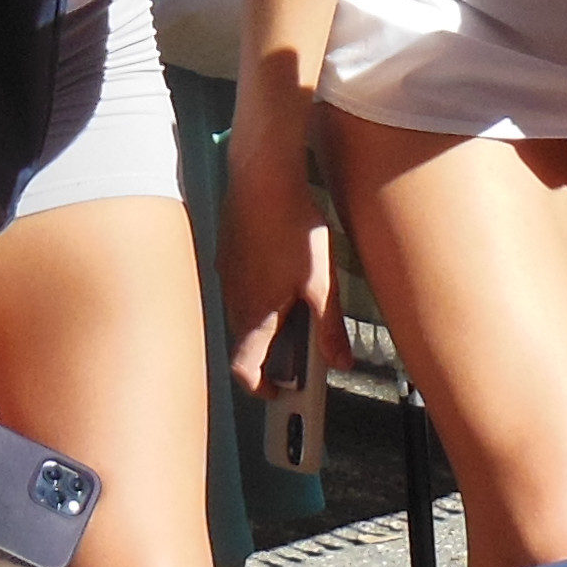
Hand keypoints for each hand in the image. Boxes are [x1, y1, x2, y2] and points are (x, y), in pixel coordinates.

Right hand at [219, 134, 347, 394]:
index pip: (244, 370)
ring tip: (298, 308)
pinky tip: (282, 274)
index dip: (261, 388)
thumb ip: (329, 327)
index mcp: (254, 315)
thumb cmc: (291, 226)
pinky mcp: (228, 253)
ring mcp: (227, 275)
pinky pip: (240, 287)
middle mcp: (233, 299)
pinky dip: (258, 295)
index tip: (280, 391)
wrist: (262, 176)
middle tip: (302, 353)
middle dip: (271, 355)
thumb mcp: (322, 284)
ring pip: (243, 313)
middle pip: (245, 343)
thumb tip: (340, 361)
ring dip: (266, 323)